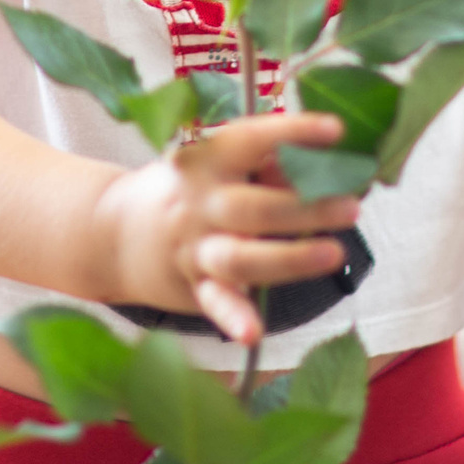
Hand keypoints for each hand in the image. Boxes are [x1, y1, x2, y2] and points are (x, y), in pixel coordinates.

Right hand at [92, 112, 360, 344]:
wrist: (111, 231)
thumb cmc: (187, 188)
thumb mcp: (216, 162)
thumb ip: (267, 165)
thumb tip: (330, 165)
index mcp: (207, 160)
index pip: (250, 139)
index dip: (292, 132)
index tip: (335, 130)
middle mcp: (199, 202)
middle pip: (254, 207)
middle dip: (305, 208)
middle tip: (352, 206)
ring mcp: (193, 247)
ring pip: (240, 256)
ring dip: (289, 257)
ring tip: (333, 252)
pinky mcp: (192, 286)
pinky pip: (214, 302)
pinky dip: (233, 317)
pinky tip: (252, 333)